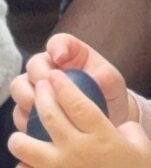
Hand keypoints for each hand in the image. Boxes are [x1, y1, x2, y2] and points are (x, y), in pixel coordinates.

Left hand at [7, 71, 150, 167]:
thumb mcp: (143, 146)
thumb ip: (127, 128)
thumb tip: (112, 124)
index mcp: (100, 136)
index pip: (76, 101)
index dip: (63, 85)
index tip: (56, 76)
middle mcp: (74, 148)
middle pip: (47, 114)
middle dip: (41, 95)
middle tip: (41, 88)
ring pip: (21, 144)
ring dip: (21, 135)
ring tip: (28, 134)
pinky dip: (25, 167)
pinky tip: (35, 164)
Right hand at [10, 33, 135, 133]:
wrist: (108, 118)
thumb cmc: (110, 94)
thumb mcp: (114, 84)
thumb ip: (107, 77)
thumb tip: (97, 78)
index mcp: (71, 54)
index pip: (59, 42)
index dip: (56, 47)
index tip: (60, 58)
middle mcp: (50, 67)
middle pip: (34, 65)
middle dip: (41, 77)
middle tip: (52, 91)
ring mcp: (38, 88)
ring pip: (20, 87)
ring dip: (29, 97)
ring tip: (44, 109)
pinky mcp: (31, 109)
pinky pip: (19, 112)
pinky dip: (26, 118)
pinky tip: (40, 125)